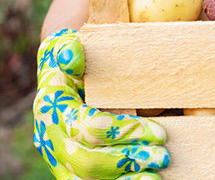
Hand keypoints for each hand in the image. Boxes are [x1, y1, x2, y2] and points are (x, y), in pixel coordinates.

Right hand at [34, 29, 169, 178]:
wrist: (58, 79)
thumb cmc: (70, 61)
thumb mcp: (66, 48)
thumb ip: (69, 51)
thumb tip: (72, 55)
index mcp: (51, 109)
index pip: (87, 128)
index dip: (123, 132)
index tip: (160, 131)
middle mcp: (51, 139)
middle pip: (86, 161)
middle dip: (126, 160)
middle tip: (163, 155)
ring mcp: (59, 159)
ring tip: (155, 176)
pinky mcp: (70, 171)